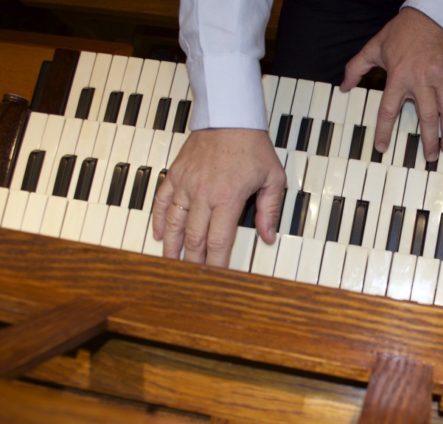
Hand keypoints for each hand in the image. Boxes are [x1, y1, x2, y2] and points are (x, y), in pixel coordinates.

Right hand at [152, 128, 285, 266]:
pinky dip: (159, 220)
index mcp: (228, 198)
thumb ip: (270, 210)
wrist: (229, 116)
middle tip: (191, 278)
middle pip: (194, 237)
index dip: (216, 263)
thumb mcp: (273, 178)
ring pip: (174, 223)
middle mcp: (203, 194)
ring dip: (172, 246)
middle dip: (193, 261)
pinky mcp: (176, 174)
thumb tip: (268, 237)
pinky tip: (159, 235)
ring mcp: (186, 184)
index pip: (219, 240)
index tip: (215, 278)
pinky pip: (162, 201)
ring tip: (171, 264)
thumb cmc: (253, 146)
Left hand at [340, 7, 442, 161]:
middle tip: (431, 158)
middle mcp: (421, 79)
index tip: (382, 148)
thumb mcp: (373, 47)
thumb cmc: (400, 32)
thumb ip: (356, 68)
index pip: (389, 110)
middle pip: (426, 117)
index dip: (385, 131)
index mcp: (399, 76)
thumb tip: (343, 87)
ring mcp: (441, 75)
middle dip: (429, 140)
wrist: (428, 13)